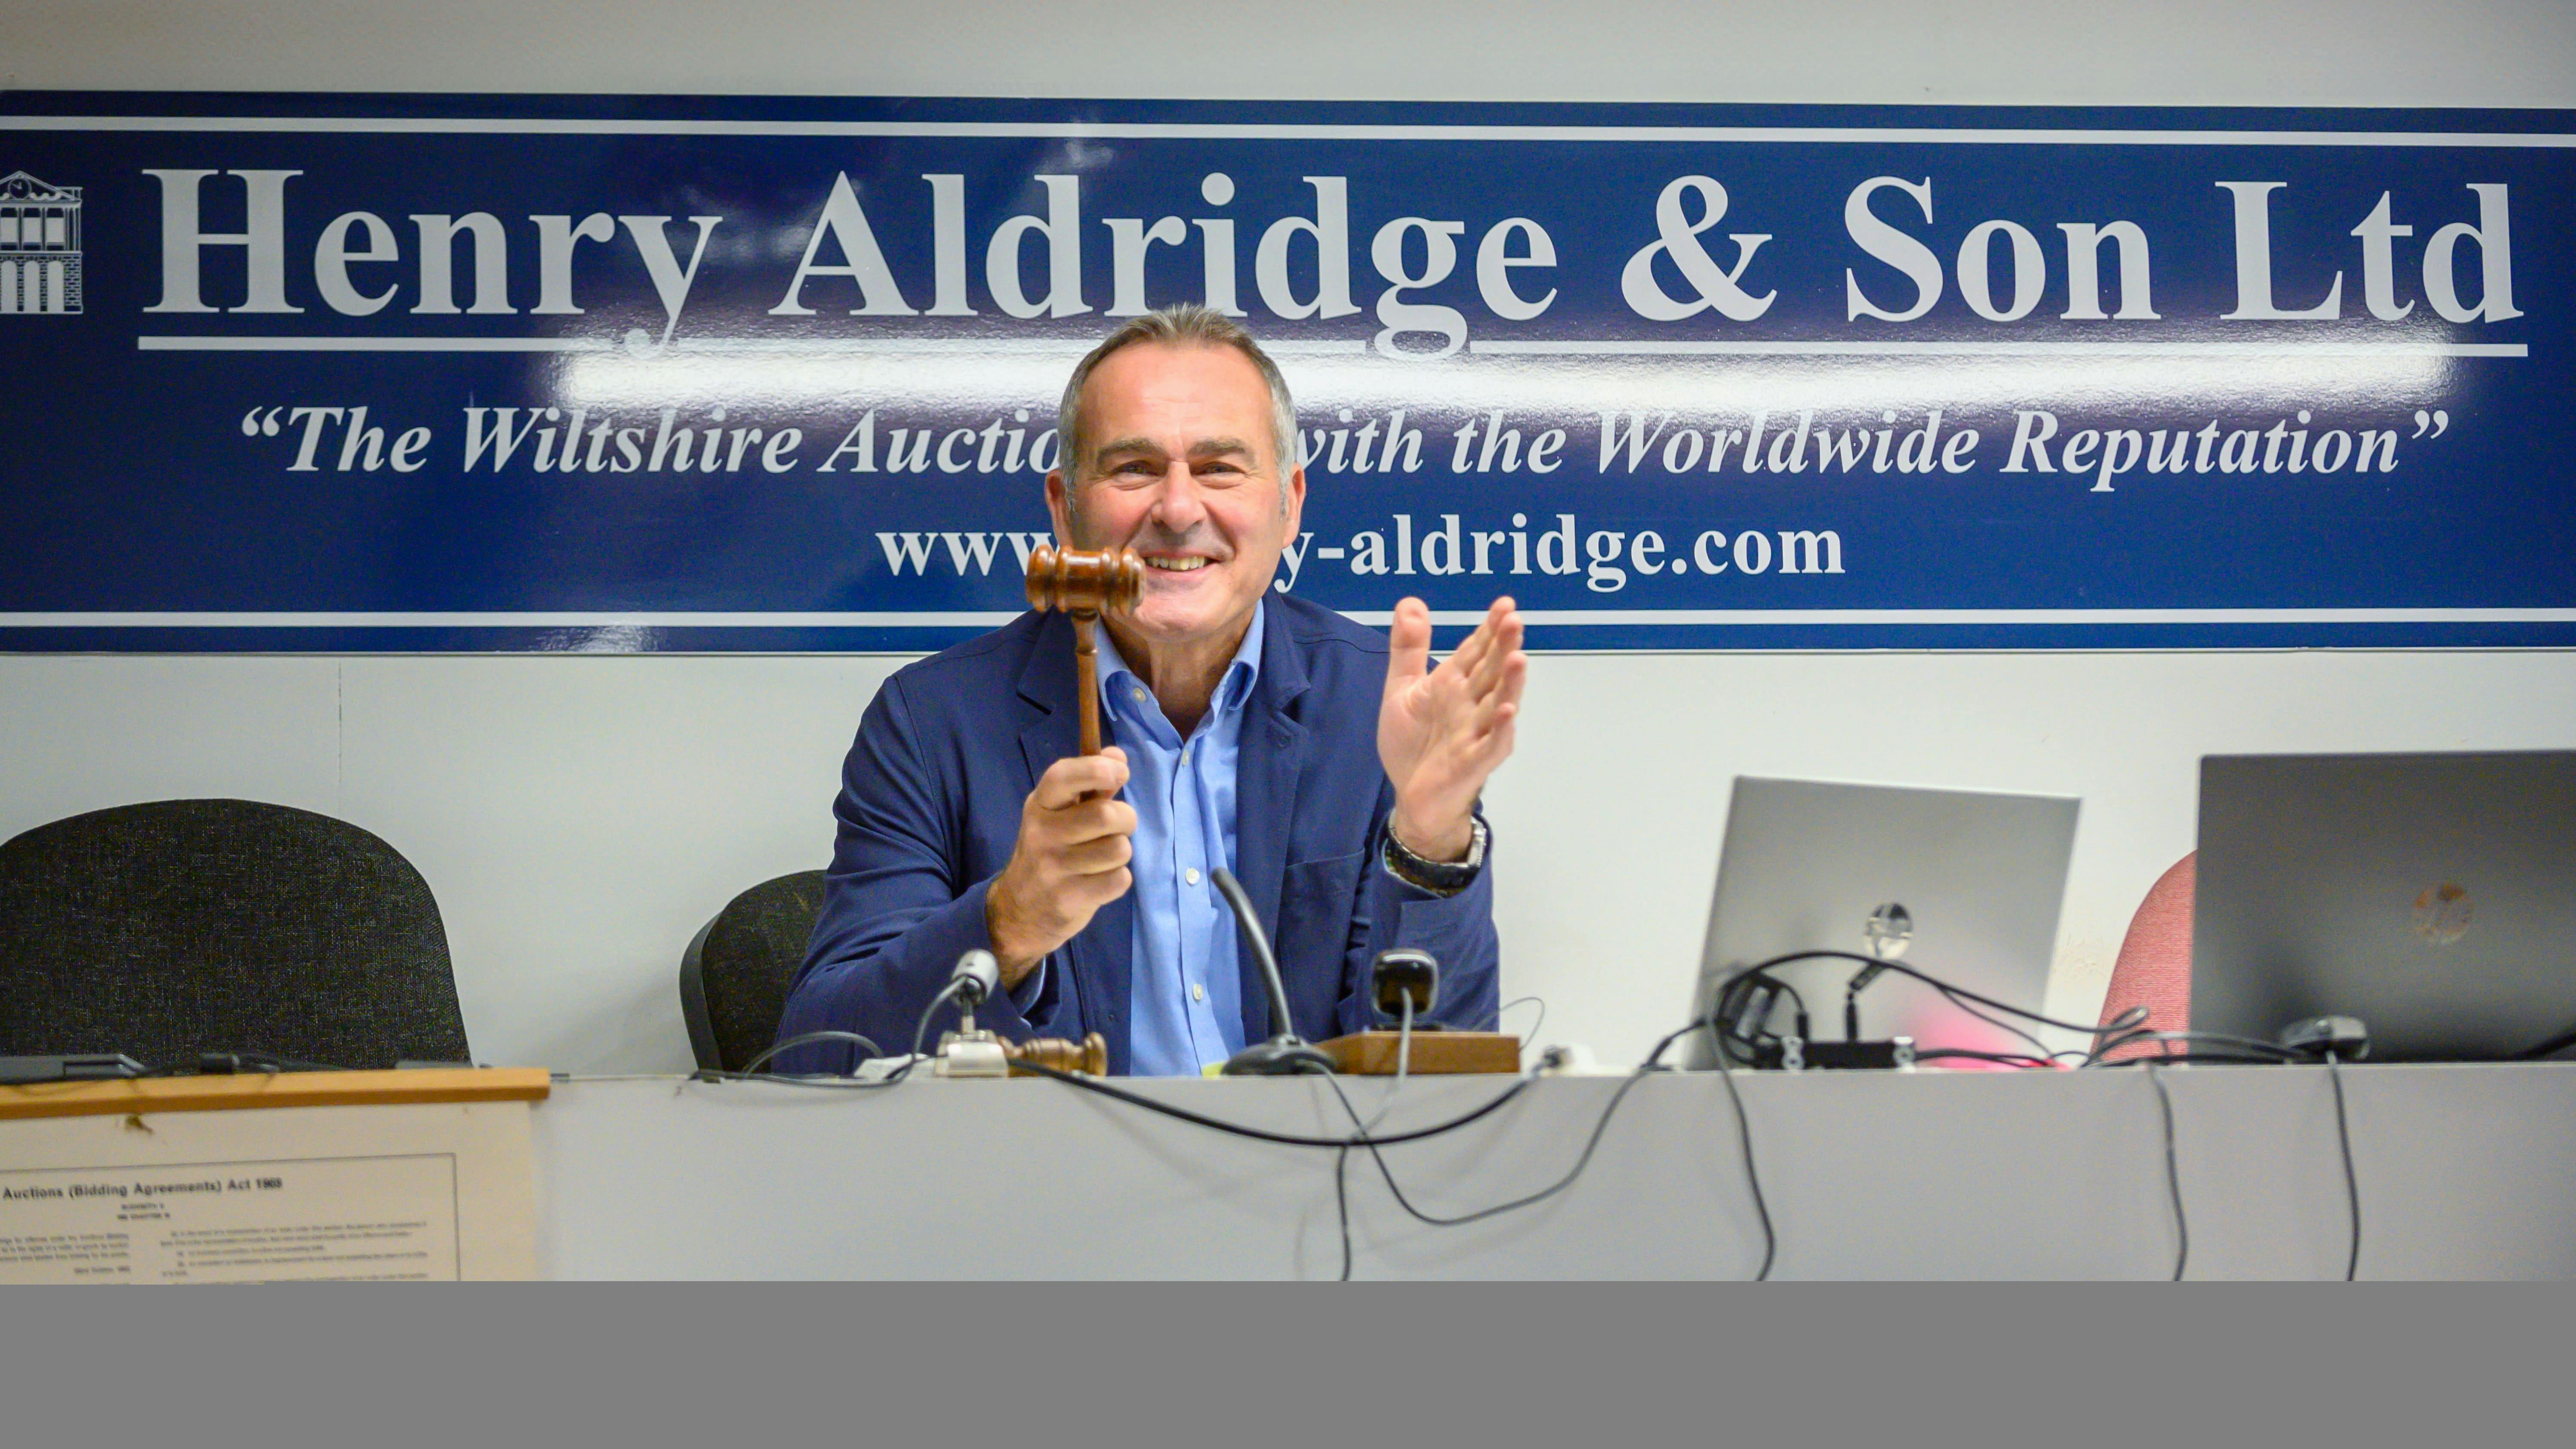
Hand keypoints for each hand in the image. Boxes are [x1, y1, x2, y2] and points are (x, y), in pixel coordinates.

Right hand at [985, 748, 1137, 985]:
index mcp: (1040, 806)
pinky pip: (1120, 880)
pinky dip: (1118, 879)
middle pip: (1106, 815)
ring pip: (1118, 849)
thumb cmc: (1050, 850)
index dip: (1096, 769)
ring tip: (1103, 857)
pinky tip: (1099, 881)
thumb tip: (1117, 756)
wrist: (1020, 909)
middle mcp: (1042, 834)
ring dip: (1120, 852)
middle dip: (1125, 819)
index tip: (1120, 773)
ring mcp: (1053, 868)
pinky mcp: (1069, 899)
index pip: (1062, 776)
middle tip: (1117, 828)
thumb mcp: (1059, 814)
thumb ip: (1091, 784)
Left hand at [1377, 597, 1525, 861]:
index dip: (1490, 628)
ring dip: (1509, 683)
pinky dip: (1501, 729)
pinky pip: (1491, 745)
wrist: (1411, 795)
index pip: (1476, 650)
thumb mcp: (1403, 689)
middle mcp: (1471, 704)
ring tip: (1518, 658)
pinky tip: (1507, 712)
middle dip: (1503, 646)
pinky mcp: (1474, 762)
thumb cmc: (1413, 742)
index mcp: (1454, 684)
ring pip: (1498, 704)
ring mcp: (1476, 733)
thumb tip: (1411, 602)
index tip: (1505, 604)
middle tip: (1515, 619)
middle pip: (1491, 671)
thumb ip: (1409, 648)